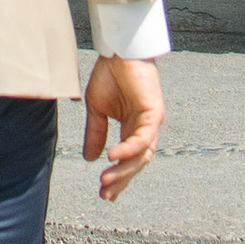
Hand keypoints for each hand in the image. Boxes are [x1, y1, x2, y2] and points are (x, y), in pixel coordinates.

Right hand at [83, 54, 163, 198]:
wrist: (118, 49)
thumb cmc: (111, 73)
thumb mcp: (97, 108)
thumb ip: (96, 133)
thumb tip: (90, 159)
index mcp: (133, 128)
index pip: (128, 160)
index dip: (118, 177)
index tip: (105, 194)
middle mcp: (146, 129)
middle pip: (137, 163)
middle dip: (121, 180)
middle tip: (106, 194)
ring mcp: (152, 123)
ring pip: (141, 156)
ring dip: (124, 170)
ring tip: (106, 181)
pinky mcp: (154, 114)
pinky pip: (142, 138)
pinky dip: (128, 150)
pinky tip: (112, 156)